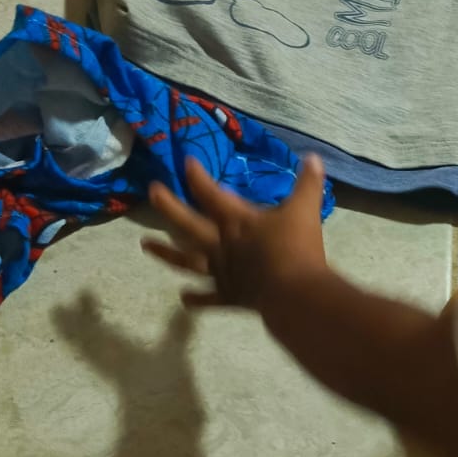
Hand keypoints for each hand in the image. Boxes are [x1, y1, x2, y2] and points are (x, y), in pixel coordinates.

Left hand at [144, 155, 327, 310]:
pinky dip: (196, 299)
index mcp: (237, 221)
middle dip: (169, 207)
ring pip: (187, 260)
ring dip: (165, 253)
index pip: (212, 194)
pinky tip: (183, 298)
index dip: (198, 178)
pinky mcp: (230, 296)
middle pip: (189, 224)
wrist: (293, 292)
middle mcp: (221, 245)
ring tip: (144, 245)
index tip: (185, 163)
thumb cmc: (297, 248)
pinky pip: (209, 299)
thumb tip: (313, 157)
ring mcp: (222, 272)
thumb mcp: (305, 210)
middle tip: (151, 192)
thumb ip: (308, 183)